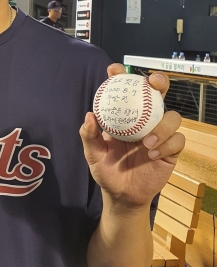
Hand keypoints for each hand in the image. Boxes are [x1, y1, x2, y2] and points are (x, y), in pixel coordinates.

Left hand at [80, 64, 184, 208]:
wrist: (122, 195)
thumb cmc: (107, 171)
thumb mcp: (93, 154)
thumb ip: (89, 136)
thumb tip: (89, 115)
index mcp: (125, 116)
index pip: (127, 89)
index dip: (122, 75)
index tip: (115, 71)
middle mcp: (145, 120)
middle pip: (158, 93)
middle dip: (159, 82)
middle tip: (152, 84)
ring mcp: (160, 133)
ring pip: (173, 116)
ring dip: (163, 126)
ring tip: (147, 142)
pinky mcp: (171, 150)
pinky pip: (178, 140)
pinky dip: (167, 144)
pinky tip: (153, 155)